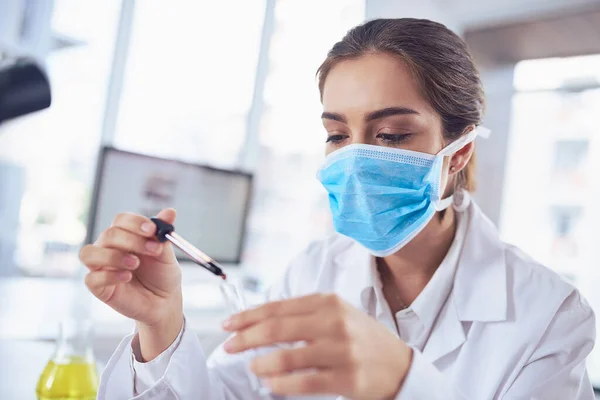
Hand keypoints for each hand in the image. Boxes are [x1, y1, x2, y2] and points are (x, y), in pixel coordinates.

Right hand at [80, 208, 182, 359]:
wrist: (165, 301)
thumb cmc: (162, 274)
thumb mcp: (166, 253)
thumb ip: (163, 234)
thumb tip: (170, 212)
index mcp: (125, 235)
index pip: (121, 220)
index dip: (135, 222)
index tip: (152, 230)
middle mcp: (109, 247)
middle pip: (109, 235)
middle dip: (132, 240)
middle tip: (153, 250)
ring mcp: (101, 267)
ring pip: (90, 253)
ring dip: (114, 256)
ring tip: (135, 264)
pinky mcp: (98, 287)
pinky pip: (91, 278)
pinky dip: (109, 275)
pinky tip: (126, 277)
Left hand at [222, 294, 411, 399]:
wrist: (399, 365)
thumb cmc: (359, 338)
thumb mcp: (336, 314)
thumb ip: (303, 314)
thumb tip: (259, 323)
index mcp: (328, 302)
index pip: (278, 307)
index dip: (249, 316)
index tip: (229, 324)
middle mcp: (334, 322)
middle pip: (277, 328)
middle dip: (246, 338)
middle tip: (229, 346)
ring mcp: (342, 350)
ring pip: (287, 357)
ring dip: (261, 363)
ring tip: (252, 367)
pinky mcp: (347, 378)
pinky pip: (303, 382)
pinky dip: (281, 384)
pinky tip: (271, 384)